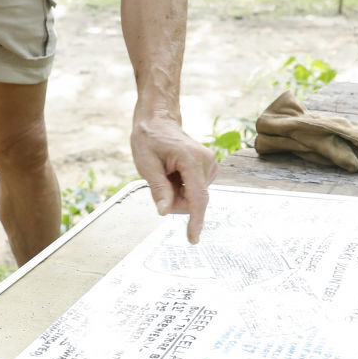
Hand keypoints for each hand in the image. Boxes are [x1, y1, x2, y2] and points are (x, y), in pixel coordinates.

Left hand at [131, 114, 216, 243]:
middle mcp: (207, 162)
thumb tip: (164, 212)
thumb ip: (158, 189)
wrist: (159, 120)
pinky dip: (182, 188)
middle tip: (159, 181)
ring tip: (166, 173)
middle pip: (193, 200)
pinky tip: (173, 173)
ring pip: (194, 197)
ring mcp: (210, 164)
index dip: (195, 220)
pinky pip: (195, 190)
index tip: (192, 238)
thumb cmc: (150, 138)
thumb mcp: (146, 164)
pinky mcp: (209, 168)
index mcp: (192, 160)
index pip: (198, 197)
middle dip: (175, 200)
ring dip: (177, 193)